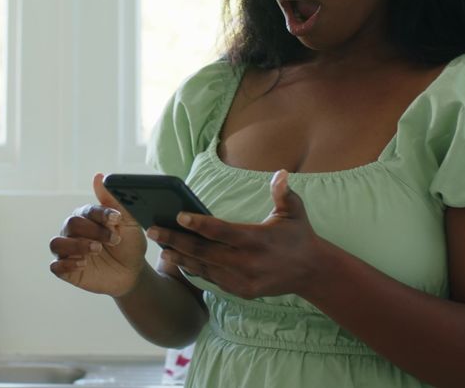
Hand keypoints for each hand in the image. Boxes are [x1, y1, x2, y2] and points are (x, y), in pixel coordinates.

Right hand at [49, 173, 147, 296]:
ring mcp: (68, 251)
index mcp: (86, 217)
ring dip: (76, 246)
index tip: (117, 220)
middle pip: (71, 224)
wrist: (131, 273)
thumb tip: (98, 176)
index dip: (101, 214)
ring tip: (97, 251)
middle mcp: (73, 231)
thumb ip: (114, 201)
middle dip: (93, 231)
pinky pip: (55, 266)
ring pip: (57, 244)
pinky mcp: (66, 269)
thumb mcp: (128, 223)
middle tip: (113, 240)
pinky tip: (84, 264)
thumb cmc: (128, 244)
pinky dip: (67, 264)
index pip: (87, 210)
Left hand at [148, 170, 321, 299]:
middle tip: (153, 230)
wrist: (312, 272)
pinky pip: (212, 279)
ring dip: (180, 257)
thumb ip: (283, 193)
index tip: (178, 216)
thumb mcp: (295, 211)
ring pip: (204, 268)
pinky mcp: (242, 291)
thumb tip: (280, 173)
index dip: (198, 224)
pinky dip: (195, 269)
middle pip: (204, 251)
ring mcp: (243, 280)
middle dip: (176, 240)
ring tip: (160, 246)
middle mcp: (247, 262)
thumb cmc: (299, 236)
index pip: (221, 231)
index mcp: (256, 239)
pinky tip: (179, 259)